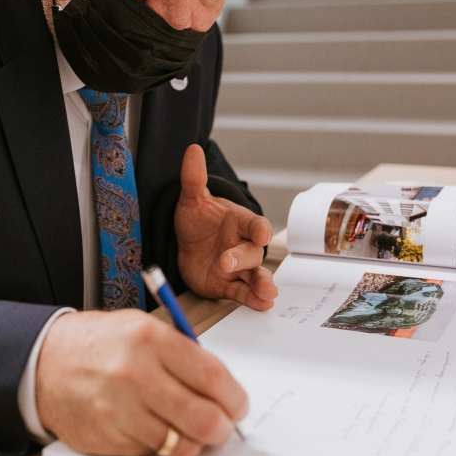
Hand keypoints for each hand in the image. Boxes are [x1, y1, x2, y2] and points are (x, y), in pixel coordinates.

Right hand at [35, 310, 247, 455]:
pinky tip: (153, 427)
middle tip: (221, 426)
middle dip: (221, 428)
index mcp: (149, 338)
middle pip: (204, 418)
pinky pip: (153, 452)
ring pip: (181, 444)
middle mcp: (135, 373)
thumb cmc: (98, 344)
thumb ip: (181, 354)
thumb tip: (223, 388)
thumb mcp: (141, 328)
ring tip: (187, 429)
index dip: (234, 397)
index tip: (238, 405)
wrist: (44, 362)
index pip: (212, 376)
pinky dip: (160, 445)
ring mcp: (120, 409)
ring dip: (192, 441)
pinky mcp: (108, 436)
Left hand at [174, 144, 277, 310]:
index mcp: (240, 223)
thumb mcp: (192, 199)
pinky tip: (263, 305)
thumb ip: (194, 178)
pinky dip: (253, 300)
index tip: (262, 234)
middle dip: (242, 258)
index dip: (260, 229)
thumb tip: (192, 150)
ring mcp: (237, 268)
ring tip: (269, 293)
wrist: (186, 242)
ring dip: (262, 285)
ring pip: (253, 276)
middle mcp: (242, 245)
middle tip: (227, 262)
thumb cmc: (197, 219)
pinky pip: (242, 293)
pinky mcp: (228, 285)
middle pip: (251, 253)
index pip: (255, 224)